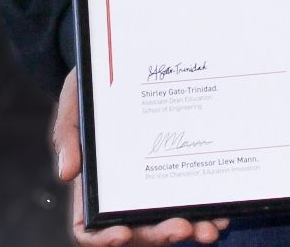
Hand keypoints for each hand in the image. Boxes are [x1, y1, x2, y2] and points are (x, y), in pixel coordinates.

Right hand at [54, 67, 231, 244]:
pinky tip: (223, 212)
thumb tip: (66, 174)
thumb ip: (67, 133)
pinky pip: (193, 200)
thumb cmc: (95, 85)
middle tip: (183, 227)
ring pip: (169, 220)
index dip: (103, 237)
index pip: (90, 226)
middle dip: (160, 234)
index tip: (122, 234)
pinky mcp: (180, 170)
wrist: (128, 60)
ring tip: (210, 228)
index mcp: (94, 184)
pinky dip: (208, 210)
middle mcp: (125, 191)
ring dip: (191, 229)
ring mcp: (154, 183)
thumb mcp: (76, 100)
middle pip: (138, 229)